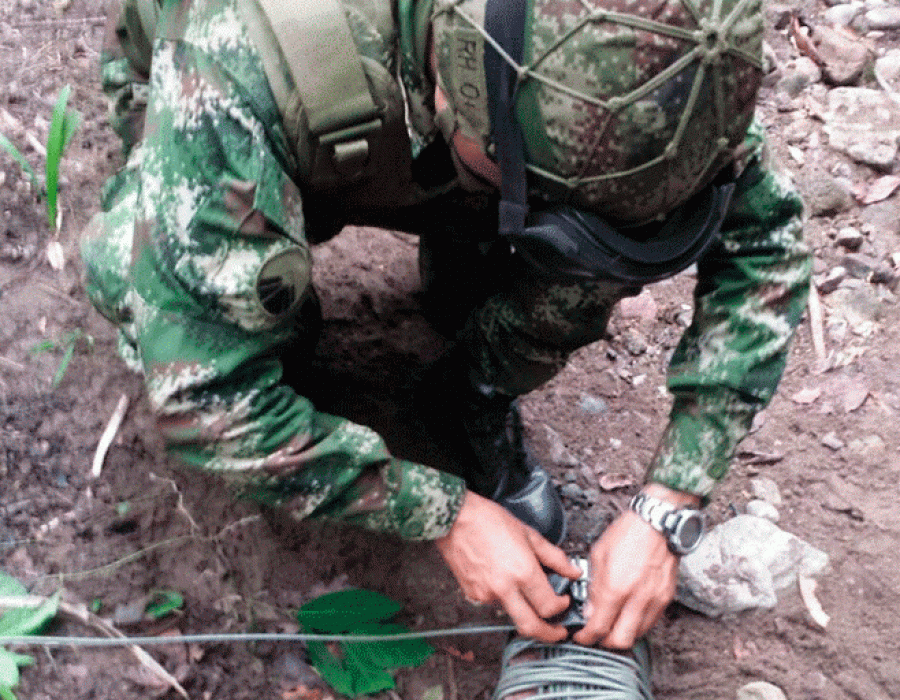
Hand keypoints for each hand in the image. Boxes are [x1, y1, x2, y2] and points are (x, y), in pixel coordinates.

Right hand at [435, 491, 581, 642]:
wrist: (454, 519)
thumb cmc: (489, 520)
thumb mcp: (529, 534)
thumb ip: (554, 557)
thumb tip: (573, 571)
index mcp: (522, 572)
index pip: (549, 607)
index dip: (561, 607)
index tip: (563, 601)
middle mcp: (504, 588)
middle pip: (531, 627)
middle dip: (548, 634)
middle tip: (557, 631)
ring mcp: (486, 594)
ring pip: (512, 613)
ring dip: (524, 609)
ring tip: (525, 590)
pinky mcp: (473, 594)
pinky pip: (494, 603)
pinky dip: (504, 596)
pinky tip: (502, 578)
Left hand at [572, 484, 698, 648]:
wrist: (658, 522)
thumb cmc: (628, 533)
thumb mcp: (598, 555)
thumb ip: (593, 586)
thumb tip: (590, 610)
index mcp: (615, 588)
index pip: (599, 627)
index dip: (586, 637)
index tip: (580, 636)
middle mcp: (636, 599)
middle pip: (620, 641)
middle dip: (604, 643)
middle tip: (595, 635)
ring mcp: (654, 601)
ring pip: (637, 635)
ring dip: (622, 635)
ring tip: (612, 624)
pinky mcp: (666, 598)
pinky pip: (651, 623)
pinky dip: (637, 624)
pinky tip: (628, 614)